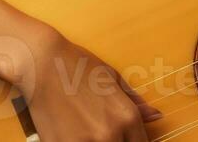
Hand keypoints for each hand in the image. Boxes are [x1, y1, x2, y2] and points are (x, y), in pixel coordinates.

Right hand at [0, 0, 161, 140]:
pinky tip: (75, 135)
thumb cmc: (76, 65)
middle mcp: (110, 135)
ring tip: (89, 131)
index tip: (129, 139)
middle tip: (106, 132)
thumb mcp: (112, 79)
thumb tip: (156, 116)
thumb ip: (135, 102)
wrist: (41, 63)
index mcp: (127, 117)